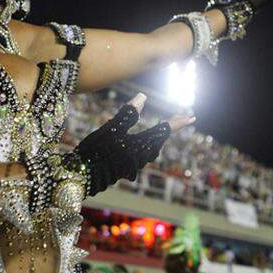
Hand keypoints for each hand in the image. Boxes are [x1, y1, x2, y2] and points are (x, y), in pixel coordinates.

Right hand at [74, 93, 193, 194]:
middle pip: (160, 140)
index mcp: (140, 145)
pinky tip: (138, 138)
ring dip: (158, 136)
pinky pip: (142, 152)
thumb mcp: (111, 129)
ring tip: (162, 127)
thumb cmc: (96, 151)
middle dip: (169, 128)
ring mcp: (134, 164)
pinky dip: (146, 142)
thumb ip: (127, 113)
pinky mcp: (127, 168)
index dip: (177, 122)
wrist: (80, 175)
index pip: (163, 130)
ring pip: (151, 148)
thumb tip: (143, 96)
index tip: (191, 117)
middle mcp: (141, 157)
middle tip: (181, 118)